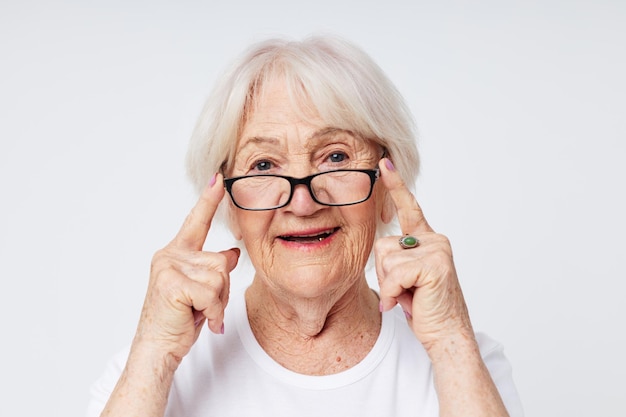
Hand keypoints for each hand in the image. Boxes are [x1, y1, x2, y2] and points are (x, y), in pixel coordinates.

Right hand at [135, 173, 239, 361]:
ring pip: (220, 277)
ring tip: (199, 313)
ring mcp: (169, 268)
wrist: (157, 347)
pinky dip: (213, 312)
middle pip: (221, 262)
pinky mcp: (172, 284)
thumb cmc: (178, 320)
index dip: (208, 200)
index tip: (218, 178)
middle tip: (203, 307)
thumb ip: (213, 269)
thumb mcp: (201, 291)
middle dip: (222, 290)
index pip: (196, 222)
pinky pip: (212, 293)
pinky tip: (200, 320)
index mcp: (175, 254)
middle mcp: (169, 256)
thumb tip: (232, 253)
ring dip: (217, 303)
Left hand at [375, 159, 471, 351]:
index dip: (396, 186)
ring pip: (386, 260)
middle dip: (384, 273)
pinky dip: (394, 293)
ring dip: (390, 285)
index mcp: (428, 240)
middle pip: (383, 245)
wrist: (446, 334)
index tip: (384, 163)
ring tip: (409, 296)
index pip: (409, 208)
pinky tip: (408, 303)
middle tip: (405, 290)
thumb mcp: (407, 276)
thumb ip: (398, 257)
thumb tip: (383, 247)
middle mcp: (435, 240)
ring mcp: (437, 250)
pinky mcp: (434, 265)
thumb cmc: (425, 307)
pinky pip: (394, 274)